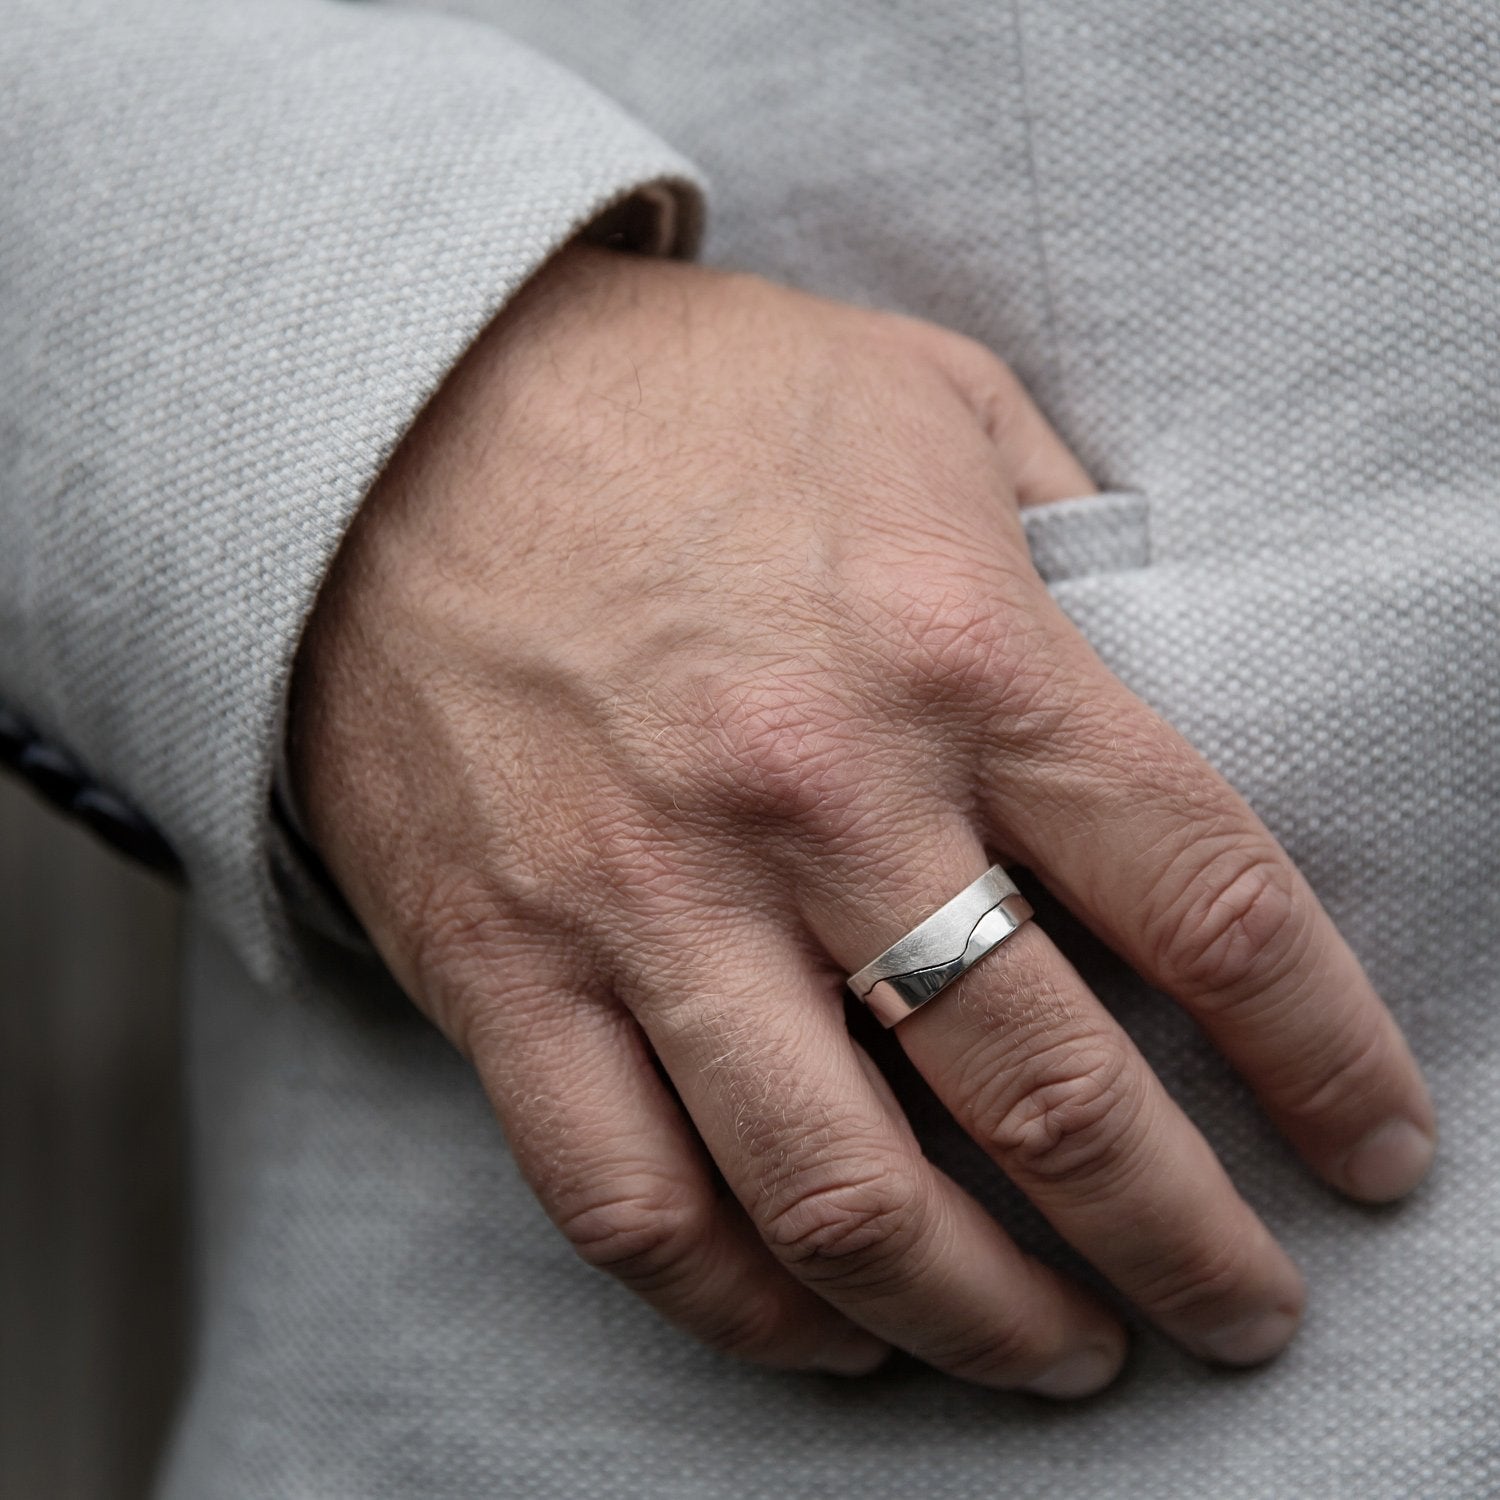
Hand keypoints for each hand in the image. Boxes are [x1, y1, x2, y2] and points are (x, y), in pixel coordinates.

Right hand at [289, 245, 1435, 1396]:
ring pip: (843, 1194)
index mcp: (952, 650)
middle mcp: (812, 799)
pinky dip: (751, 1308)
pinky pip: (633, 1200)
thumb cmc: (683, 401)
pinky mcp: (503, 966)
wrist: (401, 410)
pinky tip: (833, 1331)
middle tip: (1244, 1313)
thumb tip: (1158, 663)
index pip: (1201, 901)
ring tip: (1062, 1354)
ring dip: (982, 1318)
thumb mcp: (925, 401)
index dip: (1321, 1056)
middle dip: (1183, 1241)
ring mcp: (644, 901)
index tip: (1371, 1152)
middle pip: (1049, 1092)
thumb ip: (1068, 533)